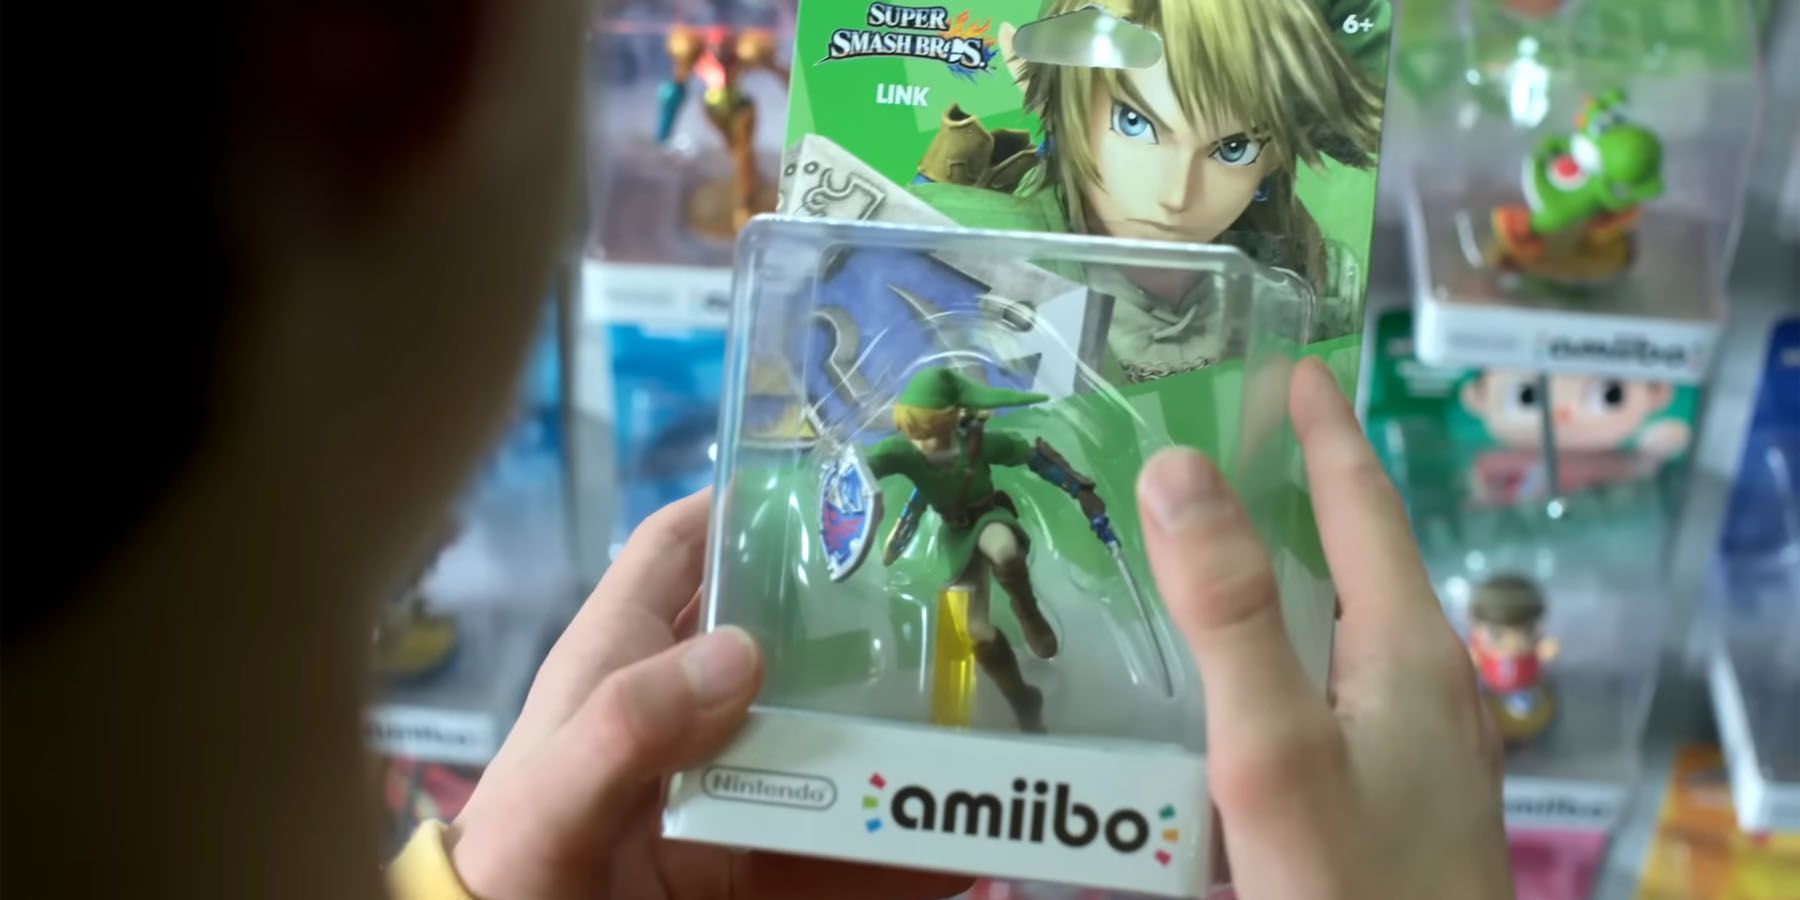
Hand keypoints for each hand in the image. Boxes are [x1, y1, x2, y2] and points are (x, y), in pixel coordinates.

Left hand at [449, 492, 970, 899]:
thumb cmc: (506, 875)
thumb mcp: (547, 800)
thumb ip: (626, 725)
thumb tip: (743, 652)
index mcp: (619, 666)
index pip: (679, 551)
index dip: (744, 506)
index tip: (840, 486)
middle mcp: (683, 719)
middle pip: (785, 644)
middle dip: (863, 625)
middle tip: (955, 604)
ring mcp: (725, 796)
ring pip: (829, 751)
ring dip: (900, 745)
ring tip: (981, 726)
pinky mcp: (755, 871)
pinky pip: (839, 858)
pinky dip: (898, 857)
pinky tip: (960, 852)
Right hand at [1135, 358, 1511, 899]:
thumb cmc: (1347, 884)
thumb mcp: (1271, 748)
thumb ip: (1226, 613)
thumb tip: (1177, 465)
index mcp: (1408, 650)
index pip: (1362, 505)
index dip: (1323, 429)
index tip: (1290, 362)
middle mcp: (1426, 684)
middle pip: (1359, 559)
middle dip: (1298, 490)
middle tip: (1224, 440)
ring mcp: (1419, 745)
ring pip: (1345, 626)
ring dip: (1287, 571)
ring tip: (1216, 543)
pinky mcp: (1397, 794)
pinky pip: (1333, 683)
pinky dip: (1282, 643)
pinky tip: (1238, 676)